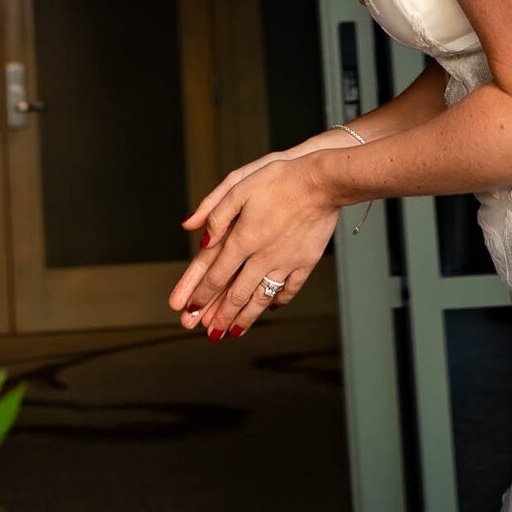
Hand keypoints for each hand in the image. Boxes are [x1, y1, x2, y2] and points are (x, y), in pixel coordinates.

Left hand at [168, 152, 341, 339]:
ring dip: (245, 317)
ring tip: (234, 333)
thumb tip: (193, 232)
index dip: (200, 294)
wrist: (322, 181)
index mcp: (243, 238)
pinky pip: (289, 288)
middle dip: (220, 316)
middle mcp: (262, 256)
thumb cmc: (279, 178)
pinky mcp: (306, 261)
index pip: (216, 274)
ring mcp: (286, 262)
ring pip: (261, 297)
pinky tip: (271, 307)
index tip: (189, 309)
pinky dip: (278, 300)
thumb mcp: (238, 185)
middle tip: (209, 333)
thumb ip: (214, 211)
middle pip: (237, 294)